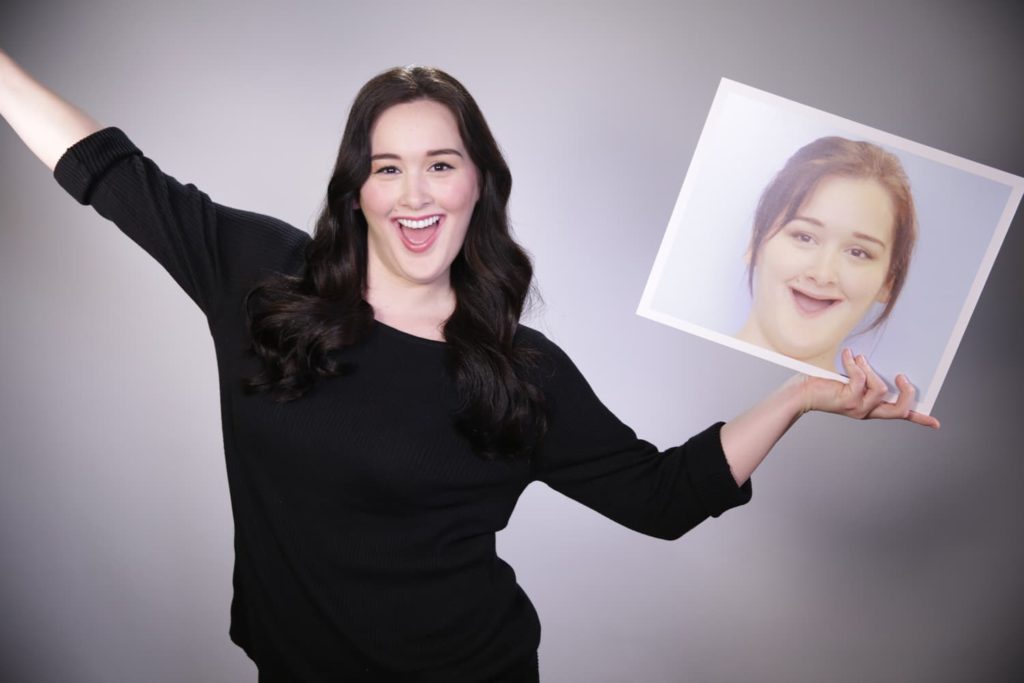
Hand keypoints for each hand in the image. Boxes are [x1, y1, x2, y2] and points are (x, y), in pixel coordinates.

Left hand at [798, 349, 939, 428]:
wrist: (800, 392)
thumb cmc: (824, 383)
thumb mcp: (851, 379)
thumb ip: (867, 375)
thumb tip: (877, 358)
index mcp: (872, 407)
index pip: (900, 414)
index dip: (919, 418)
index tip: (935, 422)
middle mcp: (867, 411)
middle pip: (899, 409)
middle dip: (907, 392)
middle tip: (902, 377)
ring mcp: (858, 408)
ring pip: (881, 390)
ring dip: (872, 370)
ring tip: (860, 359)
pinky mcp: (847, 401)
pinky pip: (861, 380)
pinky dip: (856, 364)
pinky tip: (849, 355)